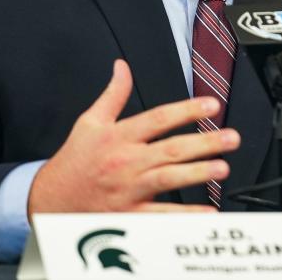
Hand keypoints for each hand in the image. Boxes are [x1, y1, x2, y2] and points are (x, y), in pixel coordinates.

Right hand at [27, 59, 240, 213]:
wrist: (50, 200)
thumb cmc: (74, 161)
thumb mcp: (90, 121)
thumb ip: (113, 94)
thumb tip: (122, 67)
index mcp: (118, 135)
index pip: (158, 118)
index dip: (187, 110)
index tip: (211, 104)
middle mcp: (126, 161)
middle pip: (171, 149)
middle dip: (204, 143)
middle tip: (231, 137)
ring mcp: (129, 189)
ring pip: (169, 179)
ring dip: (198, 173)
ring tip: (222, 167)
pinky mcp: (130, 214)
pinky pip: (162, 215)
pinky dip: (186, 215)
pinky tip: (208, 210)